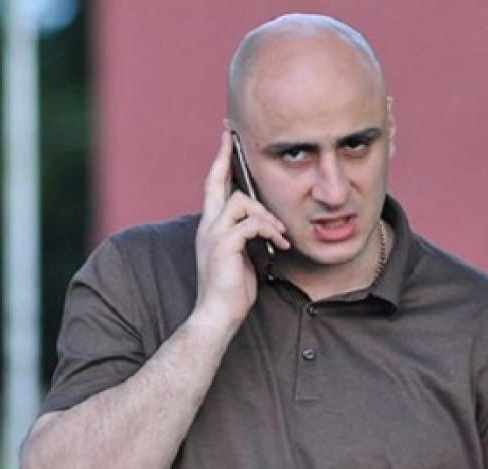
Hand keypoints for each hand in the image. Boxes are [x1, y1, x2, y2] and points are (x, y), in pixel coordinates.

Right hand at [194, 131, 288, 325]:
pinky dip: (270, 231)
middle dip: (224, 155)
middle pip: (215, 181)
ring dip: (267, 215)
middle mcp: (207, 225)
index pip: (213, 187)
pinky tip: (279, 246)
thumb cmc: (232, 288)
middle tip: (231, 135)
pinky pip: (252, 223)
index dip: (220, 162)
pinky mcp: (224, 244)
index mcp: (211, 226)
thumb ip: (246, 235)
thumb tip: (263, 223)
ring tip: (280, 235)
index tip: (226, 139)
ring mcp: (213, 233)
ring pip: (241, 201)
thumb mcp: (242, 255)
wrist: (218, 314)